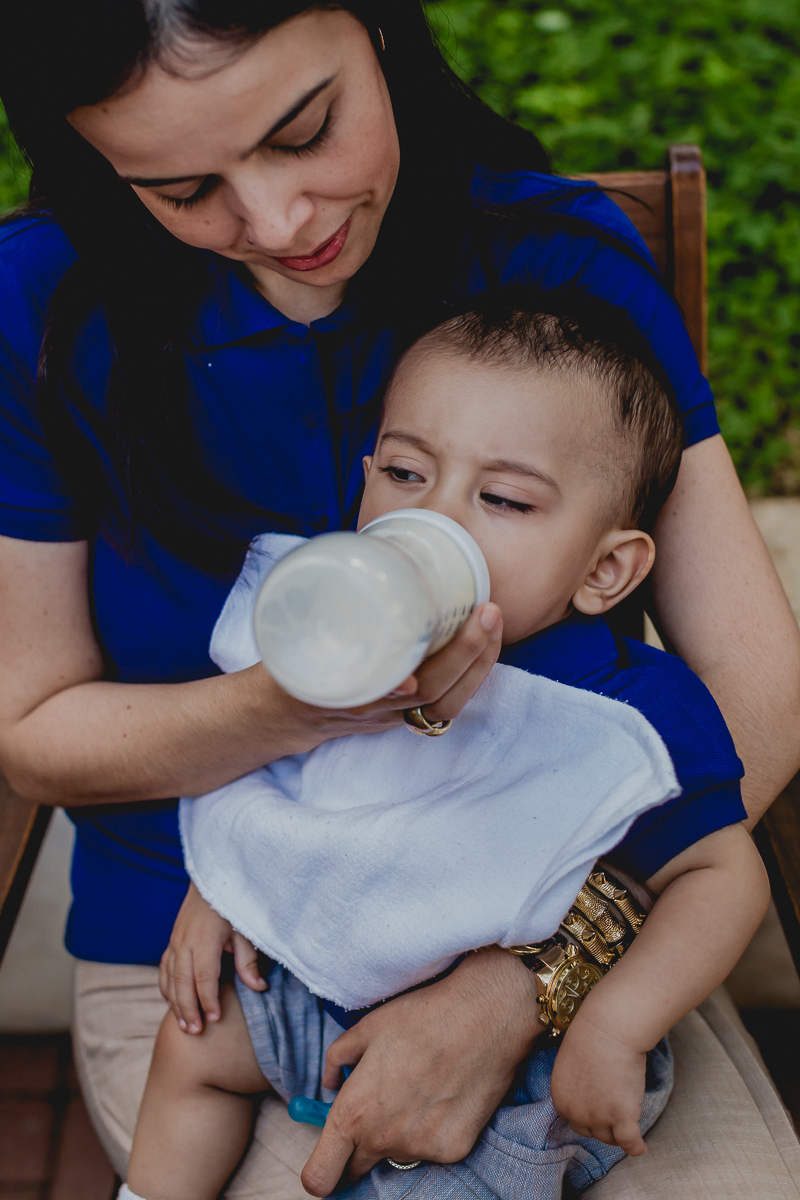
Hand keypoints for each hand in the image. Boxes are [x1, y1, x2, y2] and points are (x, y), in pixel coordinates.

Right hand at [159, 882, 265, 1033]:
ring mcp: (175, 942)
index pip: (204, 978)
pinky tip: (173, 1003)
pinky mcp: (172, 941)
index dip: (208, 1000)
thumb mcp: (244, 930)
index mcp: (205, 940)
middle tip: (195, 1032)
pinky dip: (166, 989)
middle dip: (188, 1009)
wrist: (211, 880)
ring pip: (169, 979)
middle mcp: (185, 942)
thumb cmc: (232, 905)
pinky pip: (164, 970)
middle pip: (182, 983)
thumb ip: (249, 961)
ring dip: (175, 1003)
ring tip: (184, 1026)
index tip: (215, 1019)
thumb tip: (259, 988)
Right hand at [250, 603, 502, 755]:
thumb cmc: (284, 670)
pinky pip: (446, 701)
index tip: (432, 660)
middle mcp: (375, 712)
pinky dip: (469, 672)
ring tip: (493, 622)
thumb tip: (356, 557)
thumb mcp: (287, 643)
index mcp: (344, 699)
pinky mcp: (401, 712)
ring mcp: (392, 716)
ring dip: (478, 664)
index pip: (395, 695)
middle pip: (434, 695)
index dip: (419, 677)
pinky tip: (483, 641)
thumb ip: (310, 610)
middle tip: (487, 610)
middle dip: (467, 654)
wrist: (275, 716)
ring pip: (447, 703)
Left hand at [300, 947, 541, 1195]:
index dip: (320, 1174)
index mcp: (354, 1112)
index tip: (329, 1161)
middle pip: (357, 1170)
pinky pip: (432, 1150)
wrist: (483, 1016)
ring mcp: (420, 1149)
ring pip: (397, 1155)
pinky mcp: (454, 1150)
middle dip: (359, 1149)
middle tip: (380, 1109)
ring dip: (399, 1135)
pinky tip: (446, 1096)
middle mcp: (383, 1139)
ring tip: (420, 1090)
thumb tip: (330, 1083)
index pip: (319, 1178)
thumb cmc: (422, 1015)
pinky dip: (434, 1131)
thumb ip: (338, 1059)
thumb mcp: (368, 1027)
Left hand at [550, 1011, 647, 1156]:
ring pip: (611, 1138)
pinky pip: (630, 1143)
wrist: (609, 1028)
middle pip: (592, 1132)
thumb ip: (576, 1086)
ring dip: (620, 1132)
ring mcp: (598, 1117)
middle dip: (604, 1125)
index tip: (600, 1109)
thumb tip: (587, 1095)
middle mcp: (575, 1113)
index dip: (589, 1116)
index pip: (574, 1121)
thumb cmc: (591, 1036)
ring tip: (630, 1120)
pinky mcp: (621, 1117)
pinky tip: (641, 1146)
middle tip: (616, 1111)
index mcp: (560, 1098)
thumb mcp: (571, 1064)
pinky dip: (636, 1147)